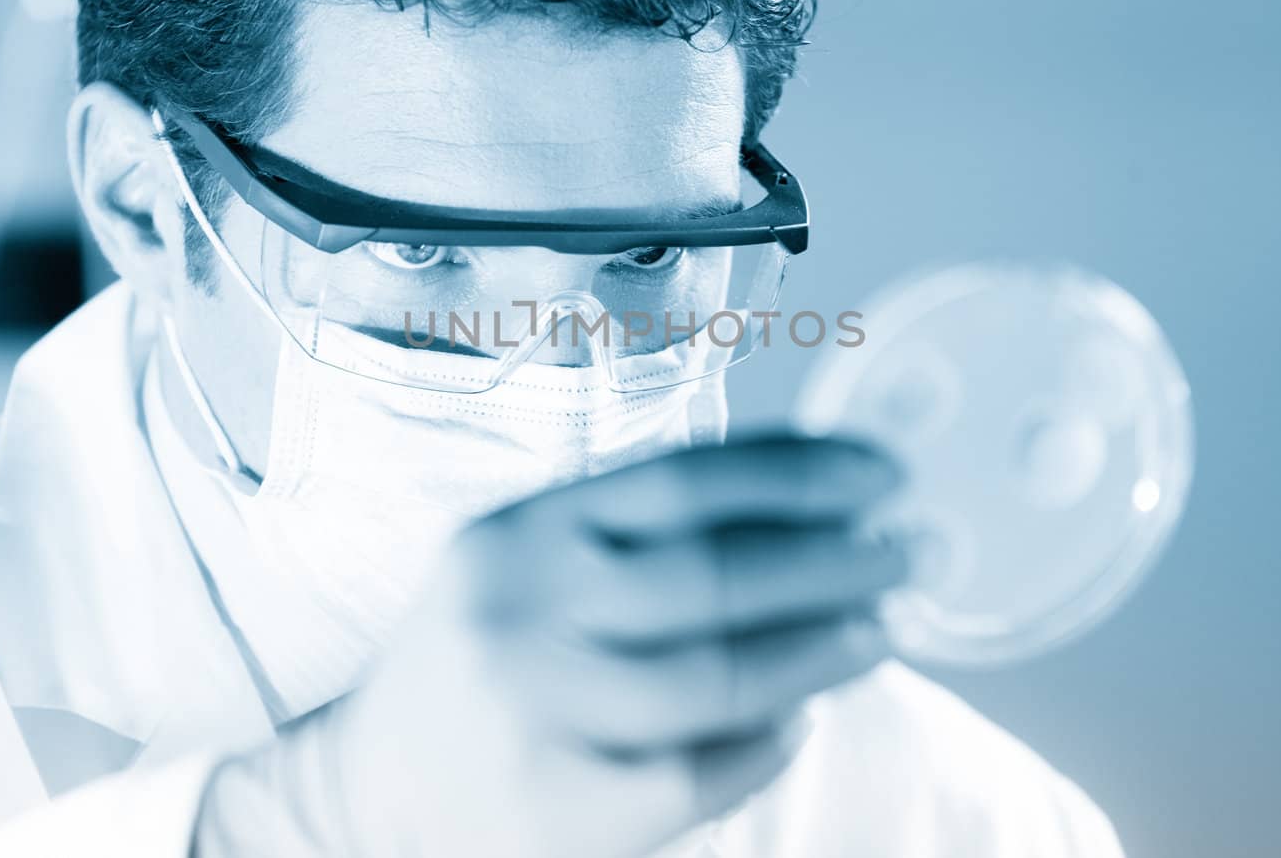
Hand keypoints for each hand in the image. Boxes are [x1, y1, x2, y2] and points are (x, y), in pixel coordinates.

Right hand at [196, 434, 906, 857]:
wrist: (369, 789)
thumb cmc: (479, 656)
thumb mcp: (531, 561)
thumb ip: (638, 533)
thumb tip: (804, 505)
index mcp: (521, 530)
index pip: (682, 481)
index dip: (798, 472)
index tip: (881, 471)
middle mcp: (523, 611)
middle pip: (715, 575)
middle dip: (836, 558)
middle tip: (911, 550)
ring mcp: (541, 714)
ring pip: (721, 675)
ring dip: (824, 647)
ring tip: (884, 627)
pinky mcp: (563, 810)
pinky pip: (701, 769)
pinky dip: (770, 739)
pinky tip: (805, 716)